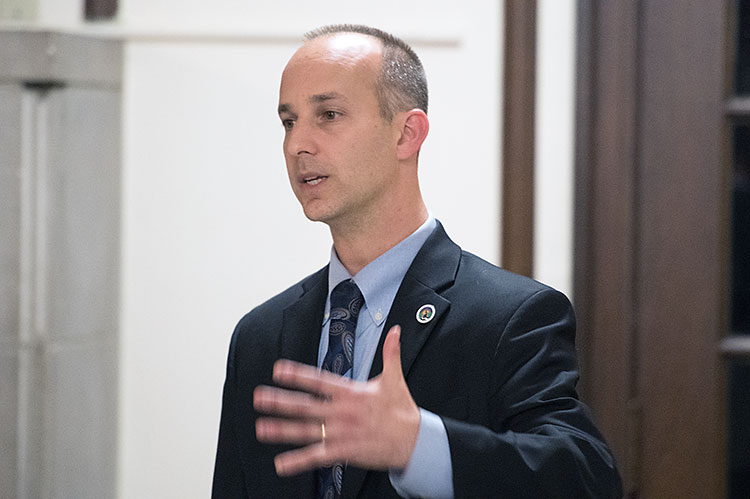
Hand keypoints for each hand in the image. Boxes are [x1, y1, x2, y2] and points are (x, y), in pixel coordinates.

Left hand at [253, 325, 420, 475]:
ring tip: (261, 428)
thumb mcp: (394, 379)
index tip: (278, 370)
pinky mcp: (345, 452)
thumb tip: (396, 330)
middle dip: (281, 401)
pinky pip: (317, 457)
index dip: (298, 375)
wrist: (415, 442)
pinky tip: (281, 464)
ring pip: (306, 431)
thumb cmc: (401, 410)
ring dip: (282, 430)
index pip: (319, 381)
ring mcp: (342, 433)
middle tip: (259, 398)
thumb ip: (391, 353)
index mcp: (351, 393)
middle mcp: (342, 412)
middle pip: (306, 406)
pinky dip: (298, 461)